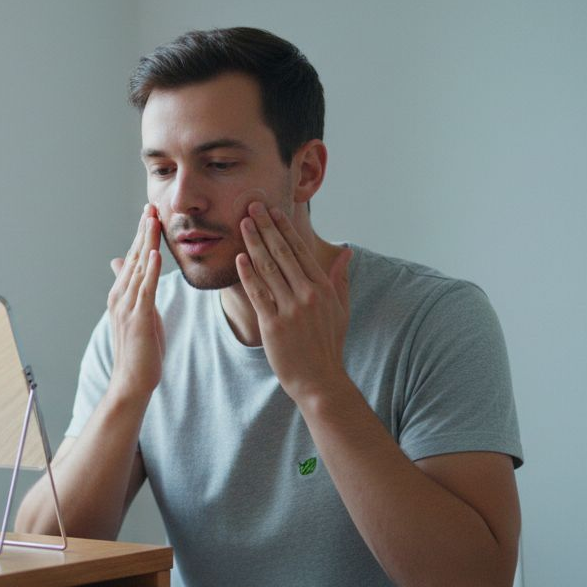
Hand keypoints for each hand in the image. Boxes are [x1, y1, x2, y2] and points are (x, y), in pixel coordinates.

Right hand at [107, 205, 164, 400]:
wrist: (132, 381)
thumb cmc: (138, 349)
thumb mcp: (135, 315)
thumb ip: (131, 290)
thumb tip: (122, 267)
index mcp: (121, 294)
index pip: (132, 257)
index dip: (141, 234)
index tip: (149, 213)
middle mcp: (120, 296)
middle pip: (133, 256)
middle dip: (142, 231)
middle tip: (150, 206)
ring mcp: (127, 307)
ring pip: (138, 267)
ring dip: (146, 242)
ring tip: (153, 220)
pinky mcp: (138, 318)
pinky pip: (145, 289)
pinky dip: (149, 269)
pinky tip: (154, 253)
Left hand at [235, 203, 351, 403]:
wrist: (319, 379)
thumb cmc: (328, 344)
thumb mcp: (341, 309)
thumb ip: (341, 278)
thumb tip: (346, 252)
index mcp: (323, 288)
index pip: (300, 250)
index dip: (284, 228)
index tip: (273, 210)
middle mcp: (308, 294)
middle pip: (282, 253)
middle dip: (266, 227)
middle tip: (252, 206)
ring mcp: (290, 309)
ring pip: (268, 268)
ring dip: (254, 243)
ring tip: (243, 224)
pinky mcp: (273, 325)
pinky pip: (258, 293)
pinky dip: (248, 274)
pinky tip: (240, 257)